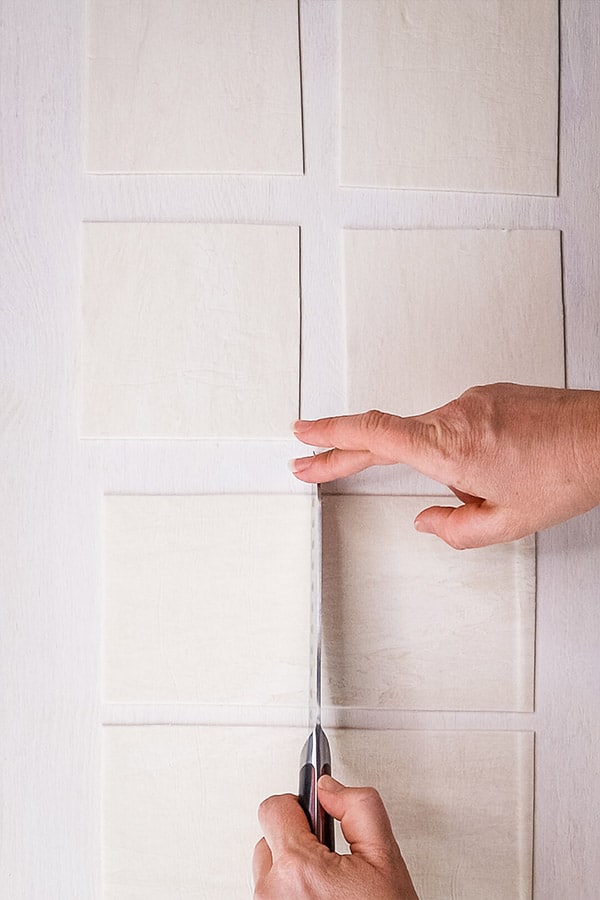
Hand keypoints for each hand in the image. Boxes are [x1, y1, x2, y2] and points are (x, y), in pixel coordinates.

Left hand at [253, 775, 417, 898]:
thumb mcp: (386, 859)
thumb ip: (359, 808)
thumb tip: (329, 788)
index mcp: (299, 870)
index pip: (274, 808)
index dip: (299, 806)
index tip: (315, 816)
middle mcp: (272, 894)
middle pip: (268, 841)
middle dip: (297, 844)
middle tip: (329, 861)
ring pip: (268, 873)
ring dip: (291, 874)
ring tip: (326, 889)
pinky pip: (270, 897)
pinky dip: (289, 895)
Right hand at [291, 383, 599, 548]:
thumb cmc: (566, 472)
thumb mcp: (506, 523)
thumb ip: (454, 530)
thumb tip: (425, 520)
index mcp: (449, 448)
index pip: (373, 435)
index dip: (329, 435)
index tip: (302, 437)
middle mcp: (454, 415)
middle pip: (383, 434)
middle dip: (343, 451)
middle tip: (311, 462)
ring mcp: (471, 400)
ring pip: (436, 439)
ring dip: (448, 468)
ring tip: (496, 486)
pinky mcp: (487, 394)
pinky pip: (460, 427)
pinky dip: (468, 452)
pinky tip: (502, 467)